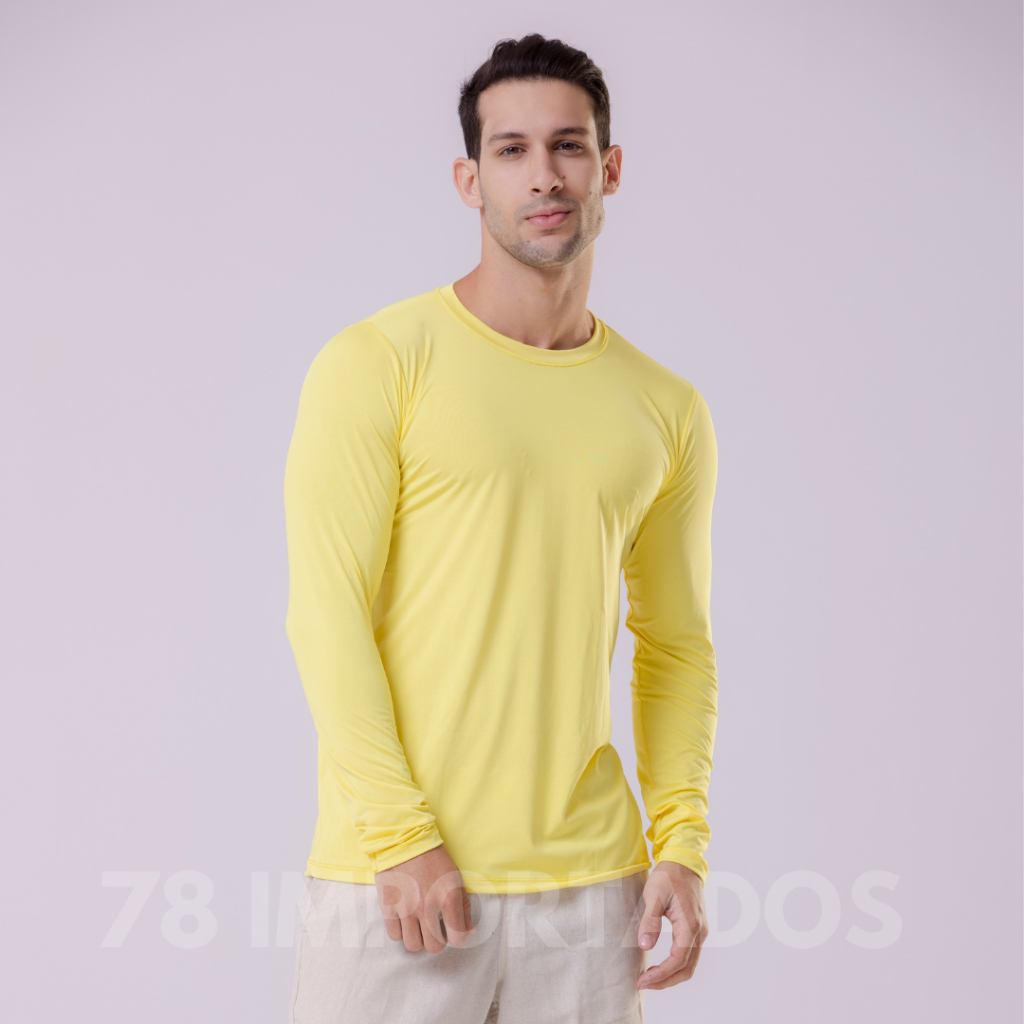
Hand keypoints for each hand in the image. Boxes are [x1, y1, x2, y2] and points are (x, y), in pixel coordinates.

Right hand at [375, 843, 475, 952]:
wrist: (404, 839)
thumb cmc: (433, 858)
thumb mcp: (455, 878)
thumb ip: (464, 907)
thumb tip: (469, 932)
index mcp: (448, 899)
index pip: (457, 939)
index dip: (456, 936)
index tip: (452, 929)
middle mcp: (427, 908)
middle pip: (434, 947)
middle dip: (436, 939)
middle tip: (434, 926)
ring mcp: (406, 909)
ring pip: (413, 945)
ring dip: (418, 938)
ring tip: (418, 924)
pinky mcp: (388, 907)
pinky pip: (394, 935)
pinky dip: (400, 931)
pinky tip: (404, 919)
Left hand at [635, 861, 708, 989]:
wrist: (684, 862)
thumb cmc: (668, 876)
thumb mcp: (654, 894)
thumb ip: (650, 921)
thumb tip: (646, 946)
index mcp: (689, 924)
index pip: (677, 960)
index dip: (661, 974)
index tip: (643, 980)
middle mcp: (699, 932)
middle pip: (686, 969)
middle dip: (665, 981)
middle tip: (643, 983)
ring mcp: (700, 931)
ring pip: (690, 965)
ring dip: (671, 976)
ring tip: (649, 978)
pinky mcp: (697, 929)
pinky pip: (690, 955)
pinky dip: (676, 966)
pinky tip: (660, 966)